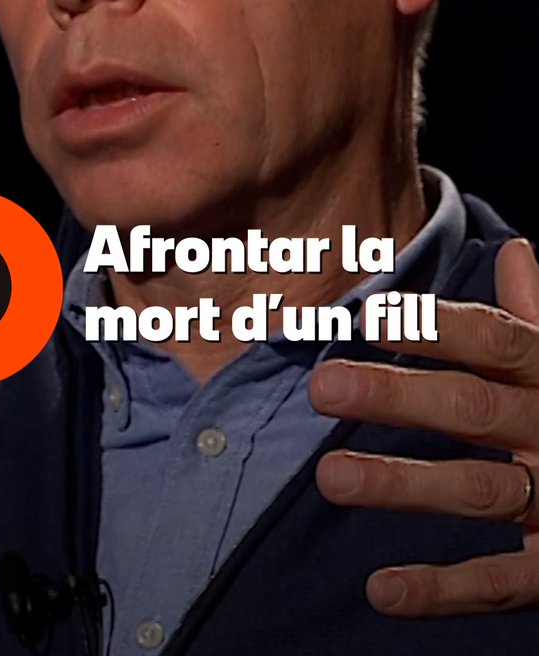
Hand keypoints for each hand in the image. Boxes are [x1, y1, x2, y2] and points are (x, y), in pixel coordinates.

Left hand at [310, 238, 538, 616]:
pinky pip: (501, 581)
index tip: (370, 317)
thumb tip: (517, 252)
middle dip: (398, 397)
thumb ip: (537, 317)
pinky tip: (381, 589)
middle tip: (324, 387)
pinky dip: (444, 588)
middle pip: (473, 409)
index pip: (496, 342)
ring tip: (330, 476)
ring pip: (477, 489)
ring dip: (402, 484)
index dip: (436, 328)